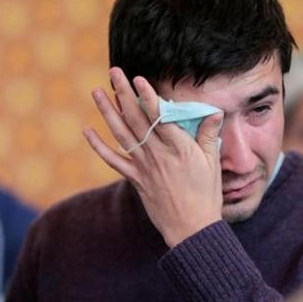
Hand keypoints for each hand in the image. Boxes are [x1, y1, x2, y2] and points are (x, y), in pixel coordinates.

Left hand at [83, 67, 223, 246]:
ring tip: (97, 91)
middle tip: (114, 72)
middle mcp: (157, 154)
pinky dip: (98, 146)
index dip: (147, 96)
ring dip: (107, 111)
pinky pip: (113, 161)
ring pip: (121, 134)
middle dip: (123, 93)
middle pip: (136, 118)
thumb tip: (214, 111)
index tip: (138, 78)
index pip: (159, 116)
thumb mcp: (212, 163)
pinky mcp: (136, 179)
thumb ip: (208, 135)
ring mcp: (143, 167)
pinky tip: (87, 131)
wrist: (191, 229)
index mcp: (178, 148)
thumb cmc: (207, 195)